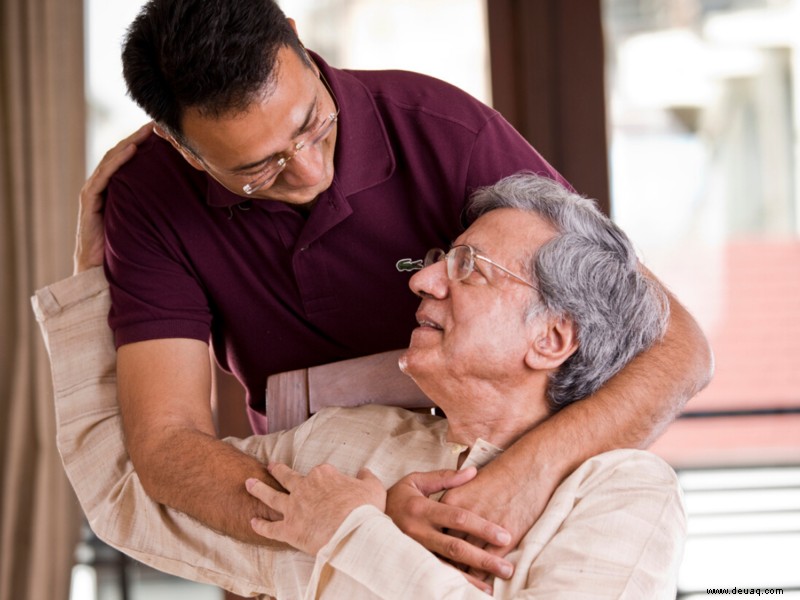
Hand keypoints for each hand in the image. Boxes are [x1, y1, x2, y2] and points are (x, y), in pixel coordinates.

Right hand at [73, 122, 152, 273]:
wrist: (101, 270)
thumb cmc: (127, 247)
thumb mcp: (146, 221)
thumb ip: (157, 207)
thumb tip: (188, 198)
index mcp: (116, 188)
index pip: (129, 159)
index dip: (144, 144)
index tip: (164, 131)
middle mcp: (103, 186)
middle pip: (121, 154)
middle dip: (138, 137)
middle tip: (158, 123)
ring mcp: (94, 191)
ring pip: (112, 159)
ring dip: (130, 142)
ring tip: (147, 130)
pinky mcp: (90, 201)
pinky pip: (104, 176)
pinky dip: (117, 161)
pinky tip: (131, 149)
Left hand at [246, 462, 385, 554]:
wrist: (352, 532)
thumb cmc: (365, 510)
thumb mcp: (373, 487)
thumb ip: (367, 477)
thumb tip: (364, 470)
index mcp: (324, 475)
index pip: (320, 471)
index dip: (323, 476)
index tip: (326, 480)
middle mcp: (304, 487)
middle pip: (287, 476)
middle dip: (278, 470)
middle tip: (270, 466)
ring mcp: (294, 508)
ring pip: (271, 496)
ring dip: (258, 489)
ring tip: (248, 483)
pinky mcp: (289, 529)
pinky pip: (270, 527)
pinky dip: (260, 525)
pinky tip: (252, 521)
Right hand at [385, 467, 513, 580]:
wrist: (363, 517)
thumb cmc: (397, 497)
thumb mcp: (417, 481)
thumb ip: (445, 478)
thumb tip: (473, 472)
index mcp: (421, 509)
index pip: (457, 518)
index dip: (482, 527)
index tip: (505, 535)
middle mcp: (416, 532)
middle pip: (455, 547)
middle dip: (483, 558)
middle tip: (506, 567)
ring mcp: (412, 551)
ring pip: (444, 568)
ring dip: (469, 579)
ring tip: (491, 587)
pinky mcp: (409, 564)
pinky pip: (433, 576)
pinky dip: (451, 584)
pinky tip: (467, 591)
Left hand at [440, 459, 556, 580]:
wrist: (530, 466)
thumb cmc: (502, 471)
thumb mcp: (469, 480)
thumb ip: (454, 495)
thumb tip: (444, 512)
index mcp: (450, 499)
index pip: (436, 528)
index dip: (433, 543)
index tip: (432, 554)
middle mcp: (461, 514)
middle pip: (446, 546)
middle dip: (445, 560)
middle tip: (443, 574)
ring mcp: (482, 527)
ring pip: (465, 558)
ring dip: (463, 572)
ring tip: (463, 583)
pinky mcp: (503, 538)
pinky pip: (486, 562)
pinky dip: (482, 575)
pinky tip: (483, 582)